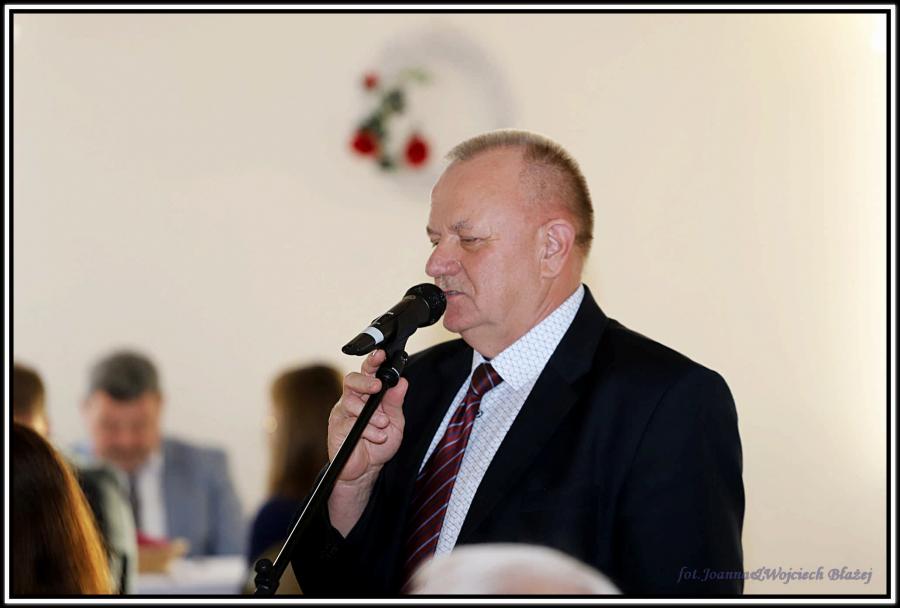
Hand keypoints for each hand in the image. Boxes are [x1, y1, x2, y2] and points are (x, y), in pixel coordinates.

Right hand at [327, 349, 407, 534]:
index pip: (368, 372)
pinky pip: (350, 423)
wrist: (366, 470)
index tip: (382, 354)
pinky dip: (368, 430)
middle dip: (365, 381)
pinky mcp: (336, 428)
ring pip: (351, 402)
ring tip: (382, 426)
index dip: (373, 361)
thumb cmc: (379, 444)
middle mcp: (352, 400)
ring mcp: (342, 413)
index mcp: (367, 394)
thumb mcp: (395, 422)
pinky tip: (376, 437)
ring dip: (372, 415)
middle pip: (351, 379)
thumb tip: (402, 381)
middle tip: (377, 387)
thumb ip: (396, 402)